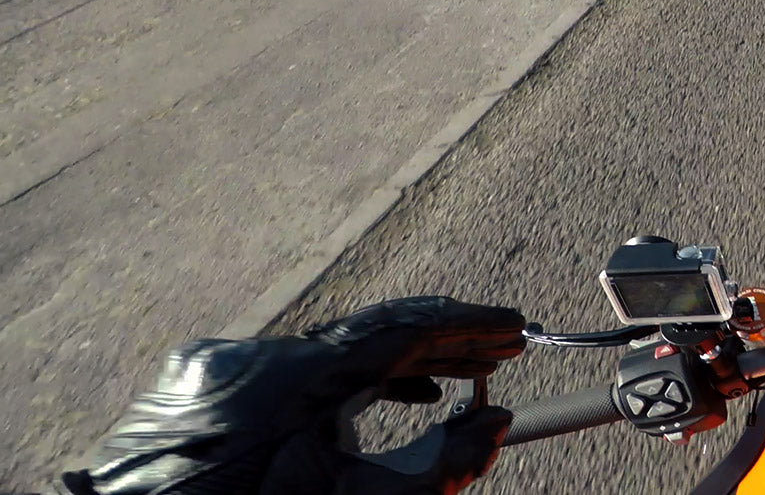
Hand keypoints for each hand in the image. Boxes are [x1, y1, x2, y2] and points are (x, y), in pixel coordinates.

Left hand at [64, 296, 527, 494]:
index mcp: (307, 380)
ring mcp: (236, 369)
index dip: (473, 325)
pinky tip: (405, 398)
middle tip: (506, 349)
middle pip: (377, 333)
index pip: (408, 330)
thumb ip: (445, 467)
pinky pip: (306, 368)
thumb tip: (499, 422)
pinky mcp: (219, 388)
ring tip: (468, 374)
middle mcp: (268, 358)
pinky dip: (360, 377)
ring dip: (410, 360)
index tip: (517, 326)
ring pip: (342, 350)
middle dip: (449, 342)